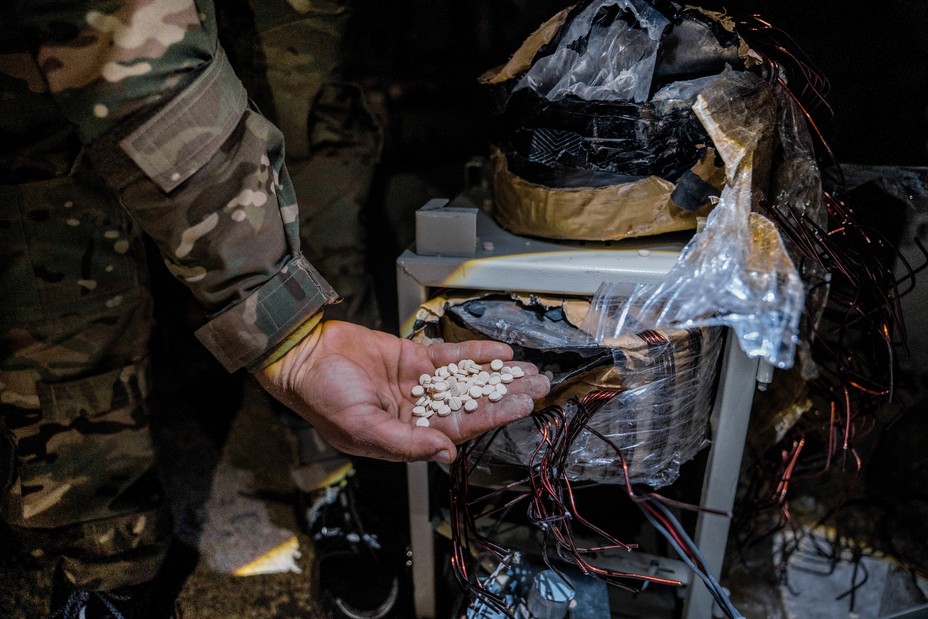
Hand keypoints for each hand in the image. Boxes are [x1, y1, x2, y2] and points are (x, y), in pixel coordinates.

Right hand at [256, 320, 549, 462]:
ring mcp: (418, 384)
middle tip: (541, 387)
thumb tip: (447, 454)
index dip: (492, 417)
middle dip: (506, 396)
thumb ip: (407, 442)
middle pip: (472, 404)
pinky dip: (475, 354)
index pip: (459, 428)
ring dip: (498, 375)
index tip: (522, 407)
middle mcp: (419, 411)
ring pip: (467, 381)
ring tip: (531, 370)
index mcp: (407, 436)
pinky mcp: (413, 358)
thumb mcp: (364, 428)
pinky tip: (501, 352)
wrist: (304, 357)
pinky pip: (450, 357)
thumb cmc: (324, 399)